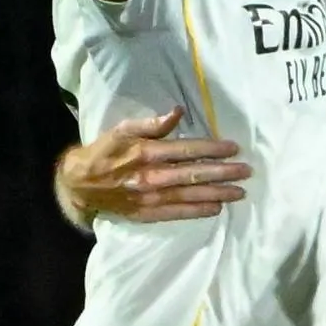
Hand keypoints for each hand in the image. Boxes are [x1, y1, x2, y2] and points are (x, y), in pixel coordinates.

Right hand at [56, 112, 245, 225]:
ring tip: (239, 192)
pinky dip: (198, 211)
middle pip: (194, 174)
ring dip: (218, 193)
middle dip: (223, 172)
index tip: (234, 148)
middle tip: (246, 171)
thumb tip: (178, 112)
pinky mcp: (146, 213)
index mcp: (146, 153)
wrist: (79, 184)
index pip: (187, 150)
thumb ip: (152, 124)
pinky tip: (216, 208)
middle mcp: (151, 177)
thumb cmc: (104, 152)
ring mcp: (149, 197)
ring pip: (190, 195)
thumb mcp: (123, 130)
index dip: (213, 149)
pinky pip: (177, 213)